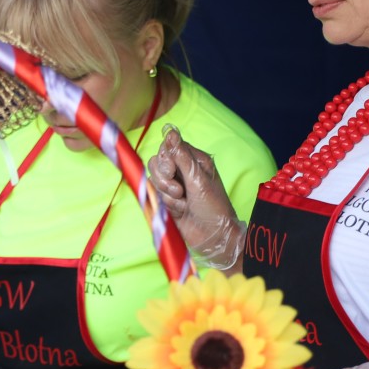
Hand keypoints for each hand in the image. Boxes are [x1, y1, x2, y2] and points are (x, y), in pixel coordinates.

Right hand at [147, 126, 244, 269]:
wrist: (213, 236)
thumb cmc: (214, 207)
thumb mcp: (199, 179)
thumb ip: (182, 156)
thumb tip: (170, 132)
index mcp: (194, 160)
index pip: (168, 147)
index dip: (166, 158)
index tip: (172, 171)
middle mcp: (182, 170)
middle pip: (157, 162)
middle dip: (165, 179)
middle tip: (180, 191)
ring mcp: (173, 186)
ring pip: (154, 179)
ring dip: (167, 194)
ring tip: (183, 202)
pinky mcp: (167, 201)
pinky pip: (155, 195)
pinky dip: (167, 204)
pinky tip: (180, 210)